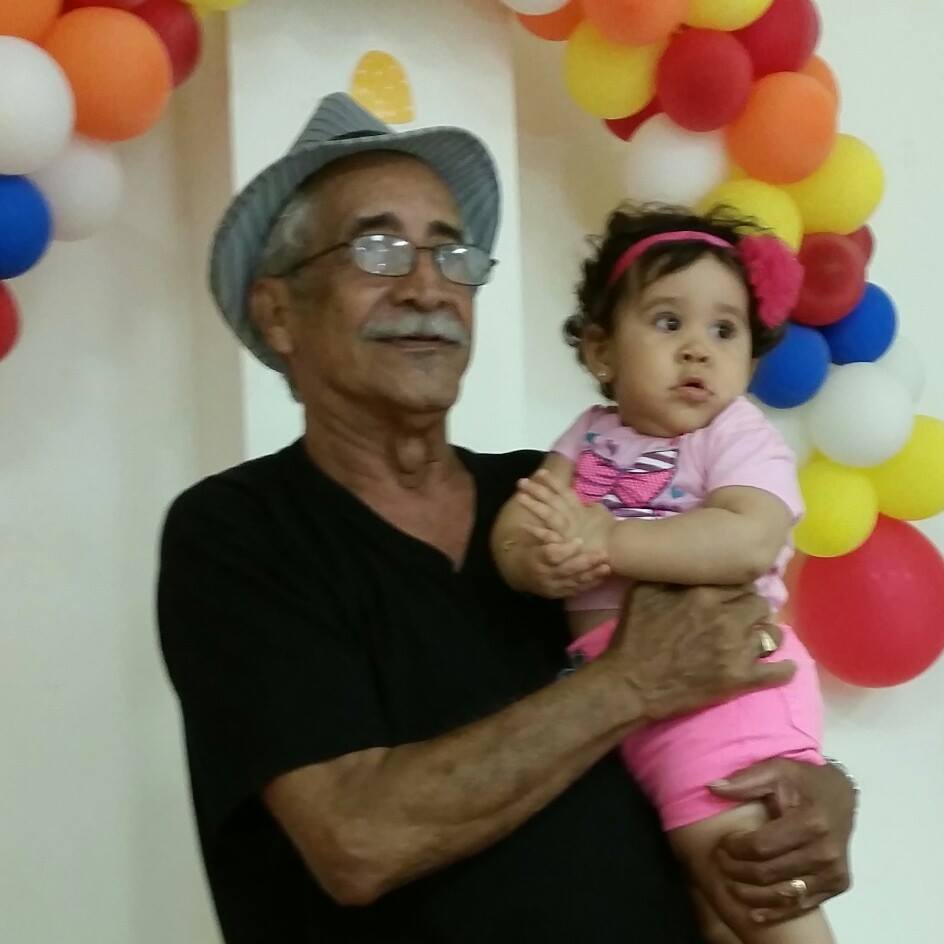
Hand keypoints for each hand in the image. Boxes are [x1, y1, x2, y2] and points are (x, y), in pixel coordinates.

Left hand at [515, 469, 614, 555]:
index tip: (540, 473)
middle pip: (552, 500)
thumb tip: (587, 502)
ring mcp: (568, 529)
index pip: (564, 492)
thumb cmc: (611, 531)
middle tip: (521, 481)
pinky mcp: (566, 543)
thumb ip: (590, 507)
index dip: (552, 482)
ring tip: (520, 496)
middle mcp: (572, 515)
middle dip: (537, 489)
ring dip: (534, 504)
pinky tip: (524, 526)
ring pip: (549, 514)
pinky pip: (550, 536)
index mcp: (579, 508)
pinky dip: (537, 531)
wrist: (618, 547)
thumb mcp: (600, 514)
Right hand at [516, 536, 610, 598]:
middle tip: (602, 554)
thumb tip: (562, 516)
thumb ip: (549, 531)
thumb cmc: (531, 548)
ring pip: (573, 581)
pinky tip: (601, 578)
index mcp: (536, 557)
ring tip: (607, 567)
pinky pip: (575, 590)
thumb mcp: (535, 537)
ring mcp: (551, 586)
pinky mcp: (558, 594)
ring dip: (591, 575)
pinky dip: (589, 584)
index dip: (566, 549)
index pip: (552, 554)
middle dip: (586, 562)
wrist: (519, 572)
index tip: (579, 540)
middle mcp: (543, 574)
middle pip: (566, 569)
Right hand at [602, 583, 794, 721]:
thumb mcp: (643, 591)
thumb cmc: (634, 635)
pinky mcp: (741, 679)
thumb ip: (671, 573)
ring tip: (756, 639)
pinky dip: (785, 669)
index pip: (739, 581)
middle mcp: (727, 617)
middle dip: (752, 609)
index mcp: (704, 593)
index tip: (731, 594)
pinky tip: (785, 666)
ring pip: (773, 634)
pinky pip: (778, 672)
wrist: (630, 682)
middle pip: (759, 604)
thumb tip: (691, 562)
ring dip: (766, 634)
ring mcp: (737, 649)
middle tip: (741, 617)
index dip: (736, 588)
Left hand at [709, 759, 854, 924]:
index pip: (762, 846)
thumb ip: (745, 780)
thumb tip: (712, 787)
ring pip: (783, 895)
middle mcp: (826, 851)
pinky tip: (753, 912)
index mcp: (811, 822)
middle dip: (737, 870)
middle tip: (721, 862)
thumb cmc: (804, 781)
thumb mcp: (776, 769)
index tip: (722, 844)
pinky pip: (801, 906)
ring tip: (730, 883)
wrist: (840, 795)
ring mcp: (833, 872)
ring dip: (751, 894)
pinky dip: (775, 912)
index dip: (735, 848)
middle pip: (769, 873)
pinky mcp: (837, 884)